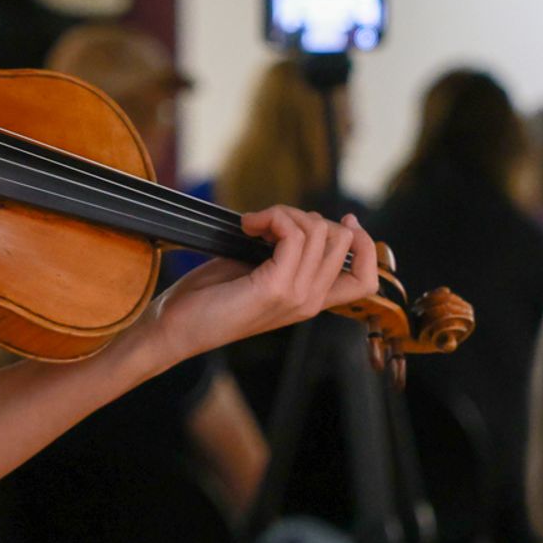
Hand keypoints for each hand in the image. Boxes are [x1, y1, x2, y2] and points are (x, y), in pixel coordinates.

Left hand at [147, 207, 380, 361]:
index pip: (367, 278)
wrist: (175, 328)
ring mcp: (295, 296)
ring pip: (318, 232)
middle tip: (269, 223)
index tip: (344, 219)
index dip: (365, 243)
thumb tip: (298, 220)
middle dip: (307, 215)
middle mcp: (309, 301)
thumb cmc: (209, 298)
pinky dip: (271, 218)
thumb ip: (285, 252)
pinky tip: (247, 226)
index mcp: (310, 300)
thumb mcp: (256, 271)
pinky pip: (293, 235)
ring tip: (254, 225)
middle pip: (342, 240)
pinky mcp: (274, 288)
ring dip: (283, 214)